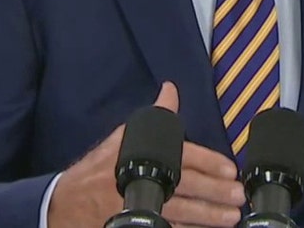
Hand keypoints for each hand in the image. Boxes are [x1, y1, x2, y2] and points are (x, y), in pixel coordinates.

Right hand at [47, 82, 244, 227]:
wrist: (65, 203)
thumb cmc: (99, 169)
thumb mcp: (124, 136)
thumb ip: (156, 117)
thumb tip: (171, 89)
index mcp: (140, 154)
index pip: (180, 156)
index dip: (208, 163)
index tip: (230, 170)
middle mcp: (140, 180)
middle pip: (184, 187)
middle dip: (214, 192)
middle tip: (238, 196)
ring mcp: (137, 207)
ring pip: (180, 214)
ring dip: (207, 216)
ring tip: (231, 218)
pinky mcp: (135, 226)